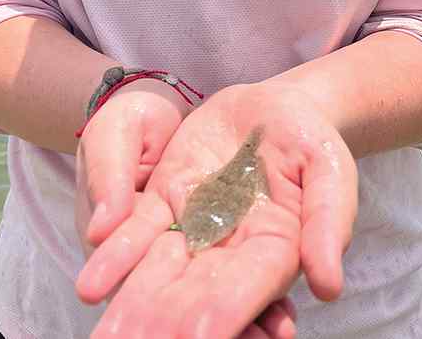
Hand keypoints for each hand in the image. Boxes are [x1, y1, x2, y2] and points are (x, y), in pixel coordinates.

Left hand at [76, 82, 357, 338]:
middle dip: (163, 326)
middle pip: (193, 297)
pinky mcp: (166, 200)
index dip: (223, 317)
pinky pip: (138, 232)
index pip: (248, 291)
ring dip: (132, 308)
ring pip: (158, 275)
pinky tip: (91, 284)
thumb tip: (329, 286)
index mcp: (276, 251)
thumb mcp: (330, 169)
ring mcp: (194, 227)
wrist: (276, 106)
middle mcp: (230, 251)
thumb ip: (328, 221)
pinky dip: (116, 257)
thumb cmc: (312, 139)